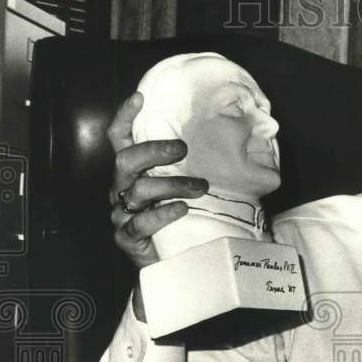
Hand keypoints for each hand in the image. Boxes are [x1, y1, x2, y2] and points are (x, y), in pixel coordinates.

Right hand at [107, 93, 207, 315]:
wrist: (173, 263)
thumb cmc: (183, 218)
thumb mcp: (189, 186)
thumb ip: (198, 164)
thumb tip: (241, 136)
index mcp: (134, 172)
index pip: (120, 139)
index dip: (125, 117)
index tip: (141, 97)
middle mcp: (123, 188)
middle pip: (125, 160)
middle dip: (153, 150)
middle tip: (183, 148)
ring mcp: (122, 213)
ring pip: (139, 190)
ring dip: (173, 184)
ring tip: (201, 187)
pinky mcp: (127, 238)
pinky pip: (140, 223)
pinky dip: (163, 214)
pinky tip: (182, 209)